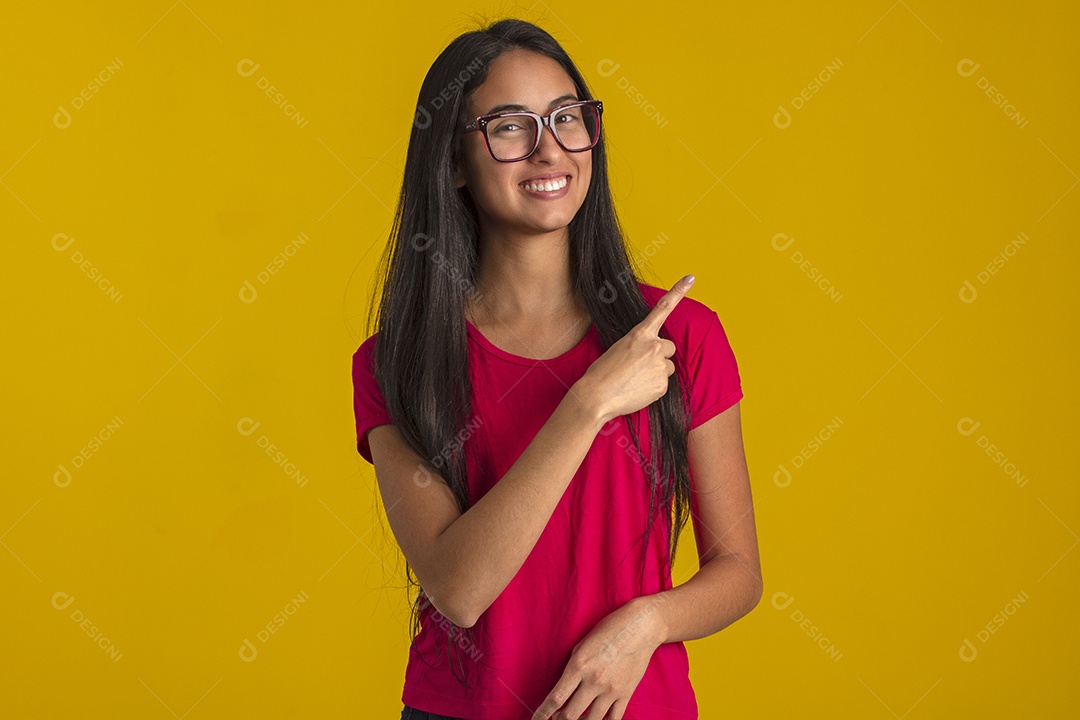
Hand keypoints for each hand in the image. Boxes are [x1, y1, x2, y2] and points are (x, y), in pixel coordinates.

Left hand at [532, 597, 665, 719]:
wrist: (641, 627)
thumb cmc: (609, 630)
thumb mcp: (582, 645)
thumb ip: (572, 669)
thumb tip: (563, 693)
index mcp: (579, 665)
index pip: (556, 698)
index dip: (543, 714)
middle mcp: (594, 680)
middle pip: (570, 715)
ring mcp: (612, 690)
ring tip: (574, 719)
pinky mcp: (626, 694)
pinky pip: (613, 719)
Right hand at [576, 275, 693, 424]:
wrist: (597, 396)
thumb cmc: (602, 373)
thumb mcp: (618, 349)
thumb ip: (639, 347)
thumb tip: (652, 358)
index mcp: (640, 334)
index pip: (662, 309)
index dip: (678, 292)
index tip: (690, 278)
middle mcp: (654, 347)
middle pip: (668, 348)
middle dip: (660, 356)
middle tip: (640, 366)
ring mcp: (660, 366)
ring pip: (667, 368)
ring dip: (656, 372)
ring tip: (635, 380)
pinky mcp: (663, 385)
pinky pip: (663, 384)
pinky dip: (653, 387)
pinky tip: (637, 390)